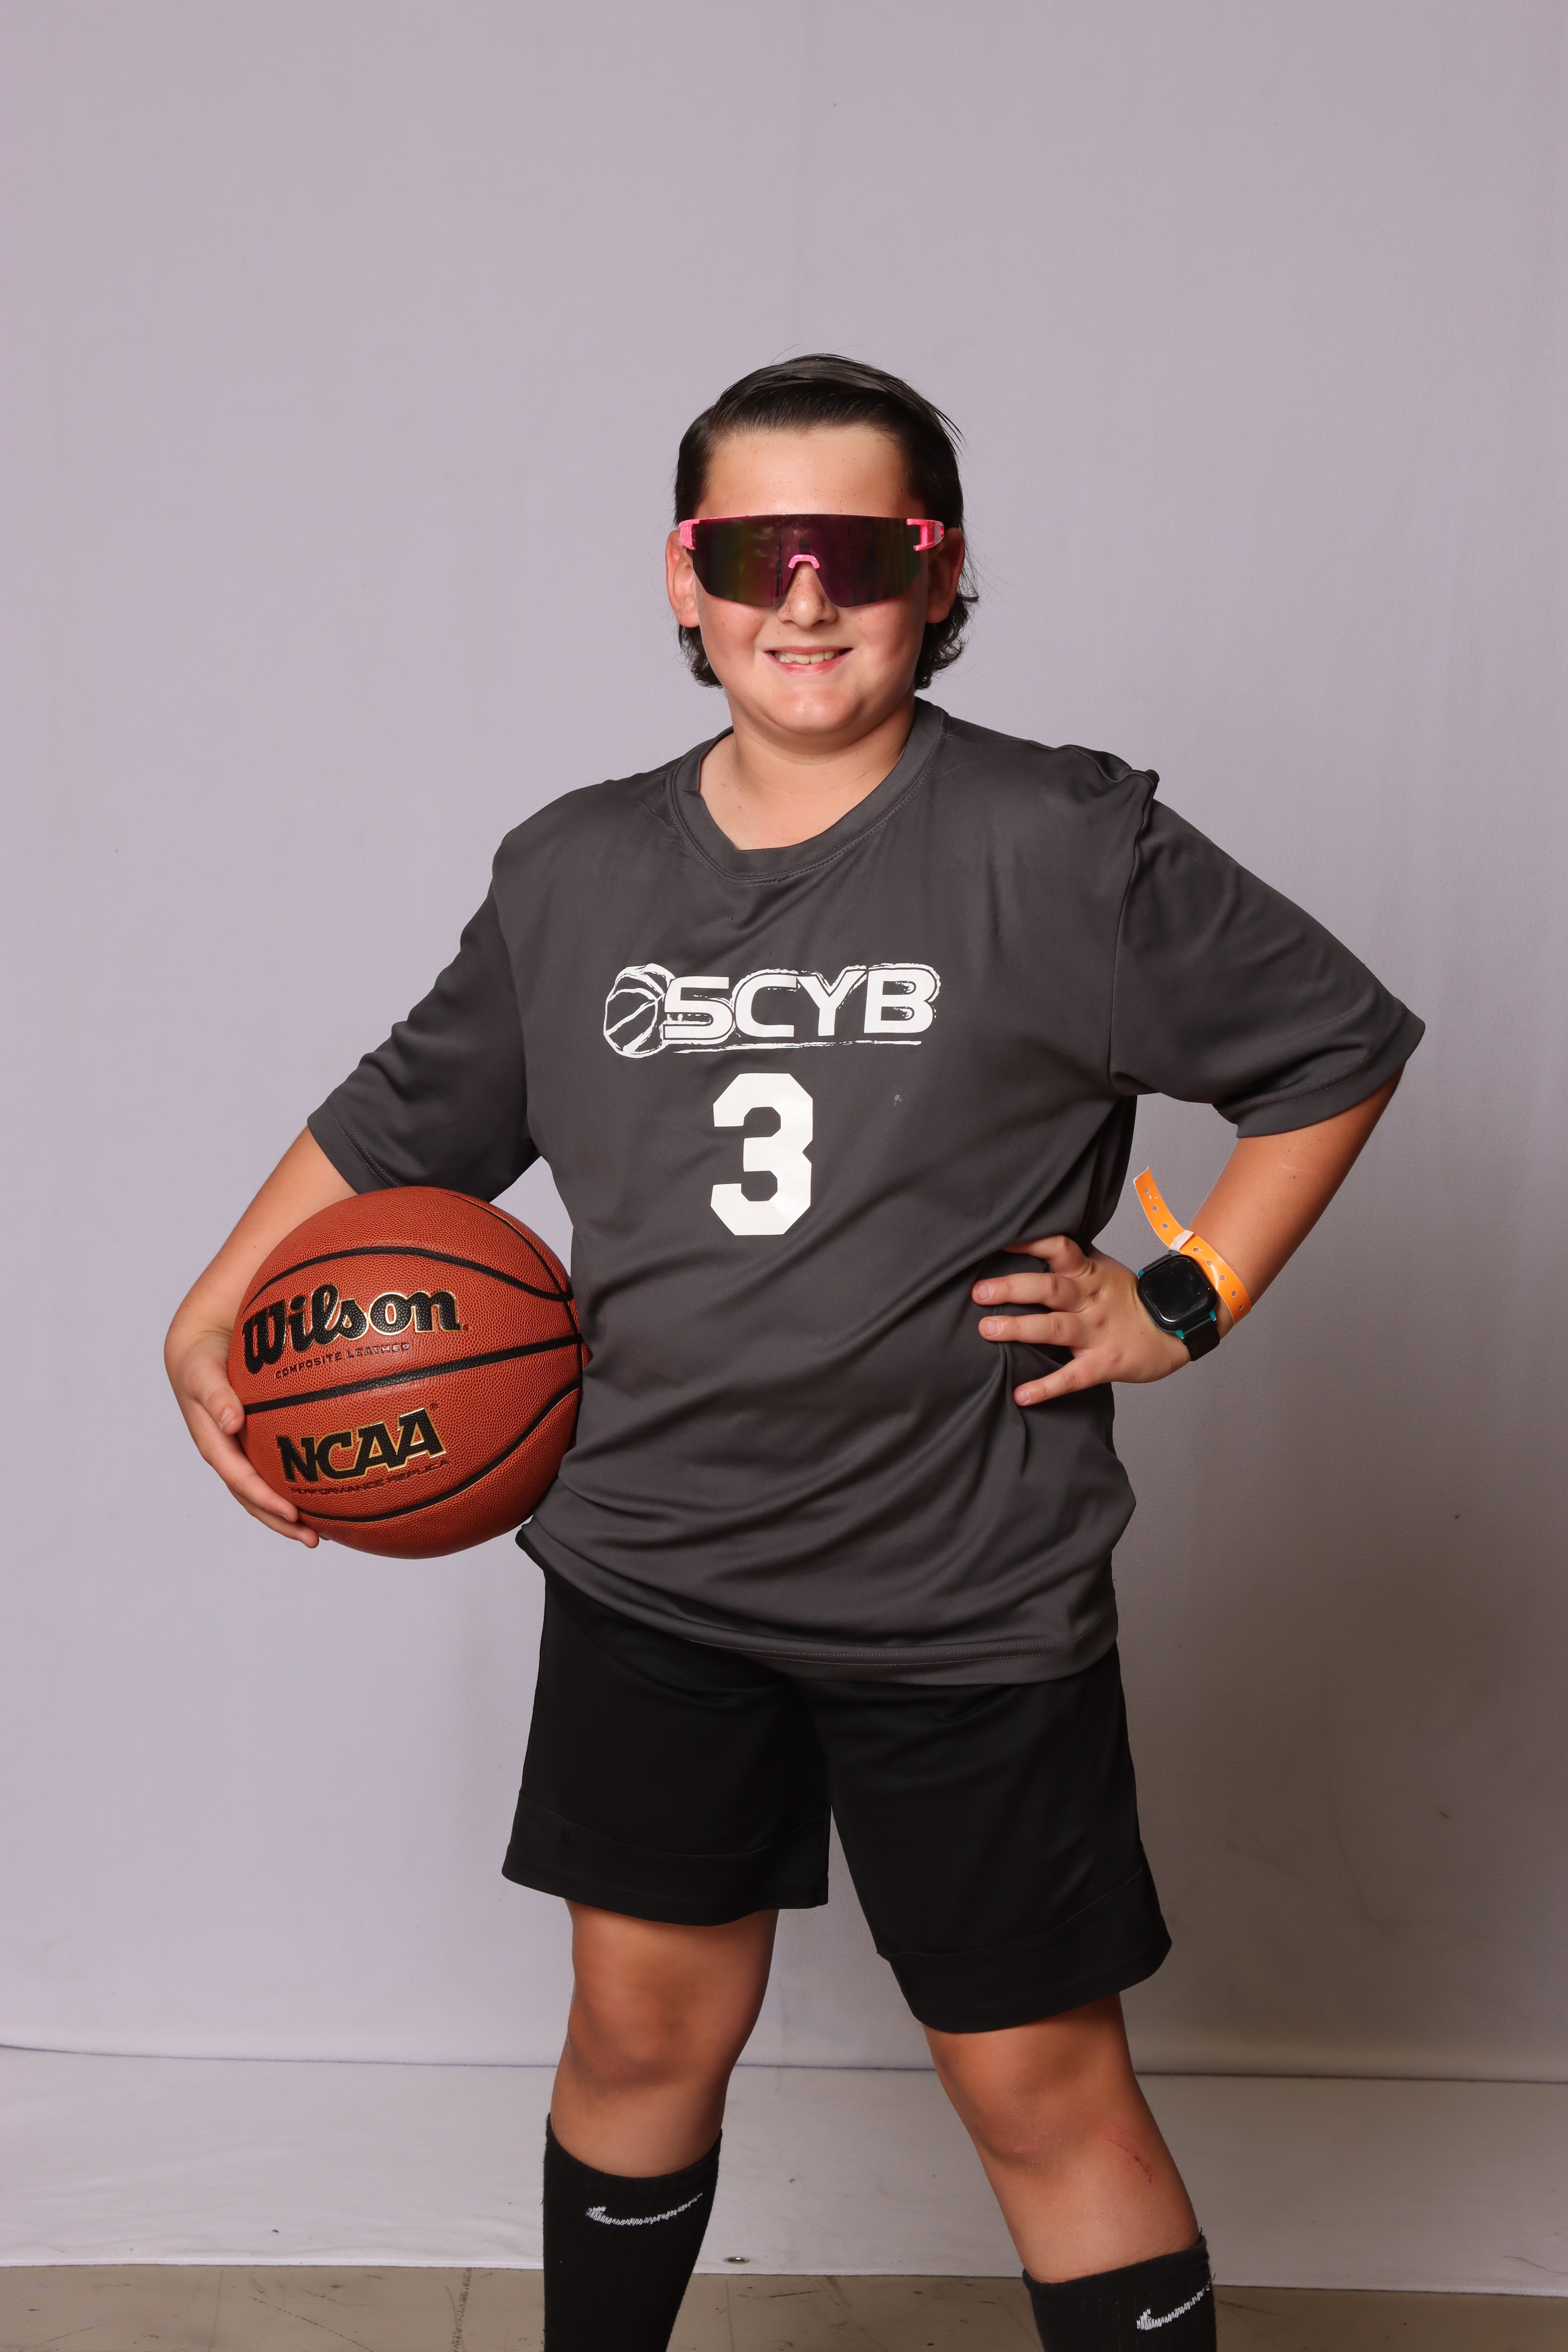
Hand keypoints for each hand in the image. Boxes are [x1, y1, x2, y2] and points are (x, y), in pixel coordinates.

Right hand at [164, 1319, 319, 1545]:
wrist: (199, 1348)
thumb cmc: (200, 1361)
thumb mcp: (203, 1374)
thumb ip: (215, 1396)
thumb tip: (231, 1422)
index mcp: (214, 1444)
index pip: (241, 1480)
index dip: (264, 1500)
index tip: (291, 1515)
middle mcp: (228, 1455)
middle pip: (255, 1499)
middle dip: (282, 1522)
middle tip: (313, 1540)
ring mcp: (240, 1453)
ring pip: (265, 1491)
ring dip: (289, 1514)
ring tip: (323, 1532)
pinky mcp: (253, 1443)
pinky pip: (275, 1471)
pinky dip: (294, 1487)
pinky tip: (325, 1493)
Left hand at [972, 1234, 1221, 1405]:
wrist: (1176, 1328)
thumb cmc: (1130, 1298)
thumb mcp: (1104, 1269)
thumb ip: (1072, 1259)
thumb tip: (1032, 1242)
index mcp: (1089, 1273)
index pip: (1060, 1249)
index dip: (1030, 1243)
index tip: (1000, 1242)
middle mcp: (1090, 1300)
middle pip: (1049, 1289)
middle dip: (1012, 1288)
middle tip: (979, 1292)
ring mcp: (1096, 1332)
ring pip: (1054, 1328)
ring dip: (1019, 1329)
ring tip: (987, 1330)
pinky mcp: (1104, 1364)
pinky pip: (1072, 1377)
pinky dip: (1046, 1387)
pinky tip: (1021, 1394)